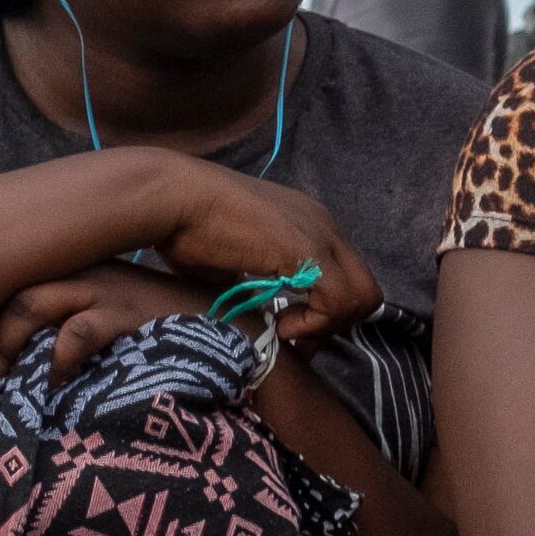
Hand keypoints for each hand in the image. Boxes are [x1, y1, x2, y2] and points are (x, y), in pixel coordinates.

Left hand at [0, 263, 214, 383]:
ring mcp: (106, 289)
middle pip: (10, 290)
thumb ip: (75, 328)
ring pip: (31, 304)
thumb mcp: (115, 321)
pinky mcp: (128, 314)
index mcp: (80, 270)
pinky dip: (54, 360)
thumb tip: (29, 362)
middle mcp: (85, 271)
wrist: (233, 329)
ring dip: (3, 347)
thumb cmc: (169, 332)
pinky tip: (50, 385)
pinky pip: (77, 332)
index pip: (13, 282)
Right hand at [133, 157, 381, 342]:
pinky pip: (339, 300)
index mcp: (310, 225)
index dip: (325, 315)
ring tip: (283, 330)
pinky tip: (280, 324)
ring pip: (364, 298)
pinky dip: (315, 324)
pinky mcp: (307, 248)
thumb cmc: (183, 228)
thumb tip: (262, 320)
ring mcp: (320, 233)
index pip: (347, 280)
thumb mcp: (233, 264)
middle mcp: (324, 225)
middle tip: (292, 337)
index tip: (288, 331)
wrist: (169, 198)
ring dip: (325, 327)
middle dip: (333, 325)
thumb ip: (257, 286)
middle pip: (365, 290)